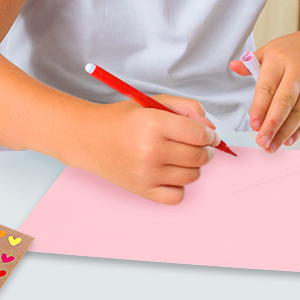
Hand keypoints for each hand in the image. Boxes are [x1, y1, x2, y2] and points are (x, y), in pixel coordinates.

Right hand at [76, 95, 217, 202]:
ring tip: (176, 158)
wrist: (86, 138)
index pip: (201, 135)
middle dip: (203, 150)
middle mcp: (151, 150)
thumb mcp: (151, 103)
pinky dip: (178, 186)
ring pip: (193, 176)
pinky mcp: (142, 190)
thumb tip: (212, 129)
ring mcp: (146, 173)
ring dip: (191, 167)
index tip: (206, 135)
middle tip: (191, 145)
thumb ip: (187, 108)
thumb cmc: (120, 120)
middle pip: (200, 157)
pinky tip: (167, 174)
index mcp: (154, 124)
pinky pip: (178, 196)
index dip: (209, 135)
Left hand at [232, 30, 299, 149]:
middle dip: (272, 125)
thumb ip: (252, 62)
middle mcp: (299, 72)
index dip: (260, 108)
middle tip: (261, 141)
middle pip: (284, 103)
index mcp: (280, 60)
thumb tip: (234, 67)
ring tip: (272, 146)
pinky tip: (288, 140)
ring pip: (298, 112)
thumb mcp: (273, 48)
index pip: (267, 87)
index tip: (253, 124)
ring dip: (284, 132)